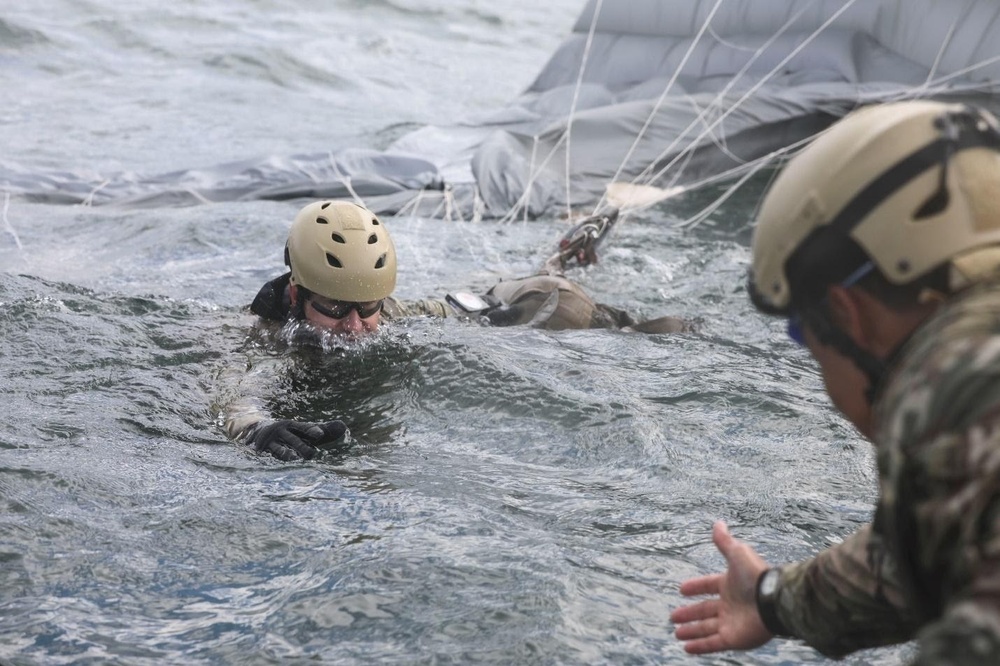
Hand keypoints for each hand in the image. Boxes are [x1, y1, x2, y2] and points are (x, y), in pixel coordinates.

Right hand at [244, 419, 348, 460]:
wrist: (256, 433)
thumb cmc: (289, 434)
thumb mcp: (304, 432)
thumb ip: (324, 430)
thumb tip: (343, 426)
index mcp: (292, 425)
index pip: (304, 428)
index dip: (312, 430)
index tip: (320, 434)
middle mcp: (281, 432)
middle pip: (293, 440)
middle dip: (302, 446)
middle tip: (311, 454)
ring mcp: (270, 443)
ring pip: (280, 449)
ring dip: (286, 454)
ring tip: (294, 459)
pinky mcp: (260, 453)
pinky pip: (267, 458)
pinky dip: (271, 461)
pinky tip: (277, 468)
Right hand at [670, 521, 773, 653]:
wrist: (773, 601)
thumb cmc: (755, 576)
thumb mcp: (737, 554)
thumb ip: (725, 541)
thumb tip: (718, 522)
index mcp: (730, 586)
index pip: (709, 586)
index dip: (696, 587)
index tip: (681, 589)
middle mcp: (730, 605)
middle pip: (705, 611)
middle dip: (689, 614)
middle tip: (673, 617)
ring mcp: (731, 623)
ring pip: (706, 629)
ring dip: (691, 631)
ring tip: (677, 634)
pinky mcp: (733, 639)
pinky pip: (712, 644)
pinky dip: (699, 647)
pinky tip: (686, 648)